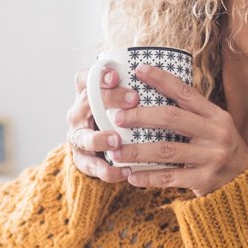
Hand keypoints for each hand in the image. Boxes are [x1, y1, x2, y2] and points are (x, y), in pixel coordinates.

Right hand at [66, 66, 138, 182]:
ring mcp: (78, 138)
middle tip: (133, 99)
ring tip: (116, 141)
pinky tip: (125, 171)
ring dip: (99, 139)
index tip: (116, 75)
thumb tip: (170, 80)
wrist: (99, 150)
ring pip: (83, 137)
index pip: (84, 79)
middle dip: (109, 99)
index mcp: (86, 95)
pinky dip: (107, 171)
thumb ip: (135, 92)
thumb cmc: (118, 118)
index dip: (97, 76)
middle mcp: (78, 114)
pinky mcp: (81, 160)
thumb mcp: (122, 102)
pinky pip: (92, 166)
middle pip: (86, 102)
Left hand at [110, 64, 247, 196]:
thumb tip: (153, 94)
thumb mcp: (214, 126)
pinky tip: (131, 176)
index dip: (161, 79)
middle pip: (172, 118)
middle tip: (117, 117)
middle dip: (140, 116)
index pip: (185, 92)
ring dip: (137, 151)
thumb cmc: (220, 148)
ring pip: (166, 150)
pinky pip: (170, 178)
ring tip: (115, 152)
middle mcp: (215, 133)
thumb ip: (191, 113)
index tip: (139, 69)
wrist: (247, 182)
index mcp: (216, 116)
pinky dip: (148, 177)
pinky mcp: (204, 180)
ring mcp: (211, 157)